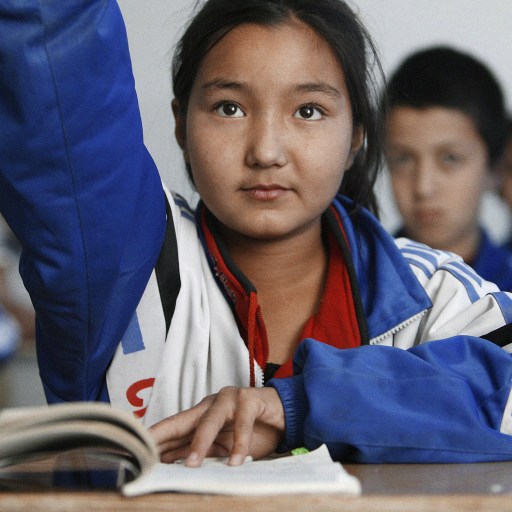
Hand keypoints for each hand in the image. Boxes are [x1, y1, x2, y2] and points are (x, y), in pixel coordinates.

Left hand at [149, 386, 284, 466]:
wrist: (283, 414)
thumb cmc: (252, 429)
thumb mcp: (224, 444)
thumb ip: (202, 449)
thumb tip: (171, 460)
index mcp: (202, 413)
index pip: (174, 425)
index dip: (157, 435)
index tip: (136, 447)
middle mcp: (212, 403)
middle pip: (185, 420)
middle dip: (167, 437)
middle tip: (151, 455)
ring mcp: (230, 399)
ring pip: (210, 420)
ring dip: (200, 443)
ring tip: (192, 464)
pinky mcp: (250, 400)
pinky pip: (242, 423)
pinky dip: (239, 444)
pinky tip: (236, 461)